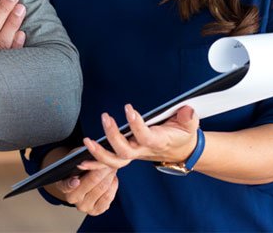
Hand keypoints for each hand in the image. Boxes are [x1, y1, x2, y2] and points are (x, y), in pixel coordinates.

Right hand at [53, 157, 118, 215]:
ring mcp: (84, 206)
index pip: (66, 185)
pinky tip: (112, 177)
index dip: (71, 183)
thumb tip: (95, 151)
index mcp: (63, 184)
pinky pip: (109, 197)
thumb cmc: (78, 166)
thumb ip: (82, 156)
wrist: (80, 179)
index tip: (76, 180)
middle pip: (91, 182)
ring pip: (102, 188)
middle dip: (103, 168)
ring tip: (113, 166)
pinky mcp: (96, 210)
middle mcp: (72, 198)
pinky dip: (113, 185)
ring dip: (110, 175)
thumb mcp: (76, 157)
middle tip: (110, 160)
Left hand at [83, 104, 199, 167]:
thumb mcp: (190, 124)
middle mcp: (143, 151)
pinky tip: (82, 160)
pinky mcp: (128, 154)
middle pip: (125, 151)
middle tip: (105, 117)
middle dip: (113, 136)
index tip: (128, 108)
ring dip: (99, 153)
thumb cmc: (183, 134)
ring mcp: (135, 154)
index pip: (145, 136)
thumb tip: (187, 110)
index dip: (136, 125)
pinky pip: (110, 163)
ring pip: (115, 160)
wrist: (182, 150)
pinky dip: (96, 163)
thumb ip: (188, 117)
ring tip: (87, 141)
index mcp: (158, 142)